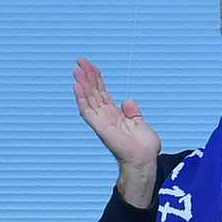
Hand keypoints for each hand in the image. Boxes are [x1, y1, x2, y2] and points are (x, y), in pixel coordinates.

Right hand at [73, 57, 160, 207]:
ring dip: (83, 83)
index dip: (97, 79)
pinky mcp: (100, 127)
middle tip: (80, 61)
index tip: (90, 66)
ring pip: (88, 98)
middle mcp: (105, 117)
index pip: (102, 93)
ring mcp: (101, 121)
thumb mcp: (139, 123)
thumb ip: (132, 112)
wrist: (144, 160)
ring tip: (77, 68)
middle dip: (87, 76)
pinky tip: (77, 86)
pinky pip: (87, 110)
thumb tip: (127, 101)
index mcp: (114, 115)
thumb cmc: (144, 148)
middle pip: (93, 92)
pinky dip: (82, 98)